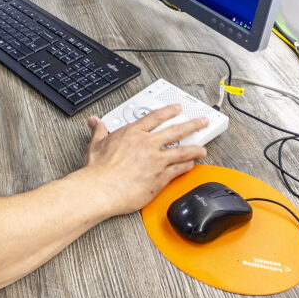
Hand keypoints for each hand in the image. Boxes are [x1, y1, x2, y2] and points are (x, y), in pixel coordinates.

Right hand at [82, 105, 207, 215]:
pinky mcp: (160, 176)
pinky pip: (178, 169)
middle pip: (175, 131)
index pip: (155, 118)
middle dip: (192, 125)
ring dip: (195, 148)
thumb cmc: (98, 169)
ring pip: (182, 151)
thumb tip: (95, 121)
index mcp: (133, 133)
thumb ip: (99, 130)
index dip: (169, 112)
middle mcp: (147, 144)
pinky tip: (191, 165)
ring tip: (203, 148)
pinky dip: (186, 166)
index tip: (177, 109)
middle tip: (202, 122)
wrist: (101, 188)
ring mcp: (156, 160)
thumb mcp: (96, 144)